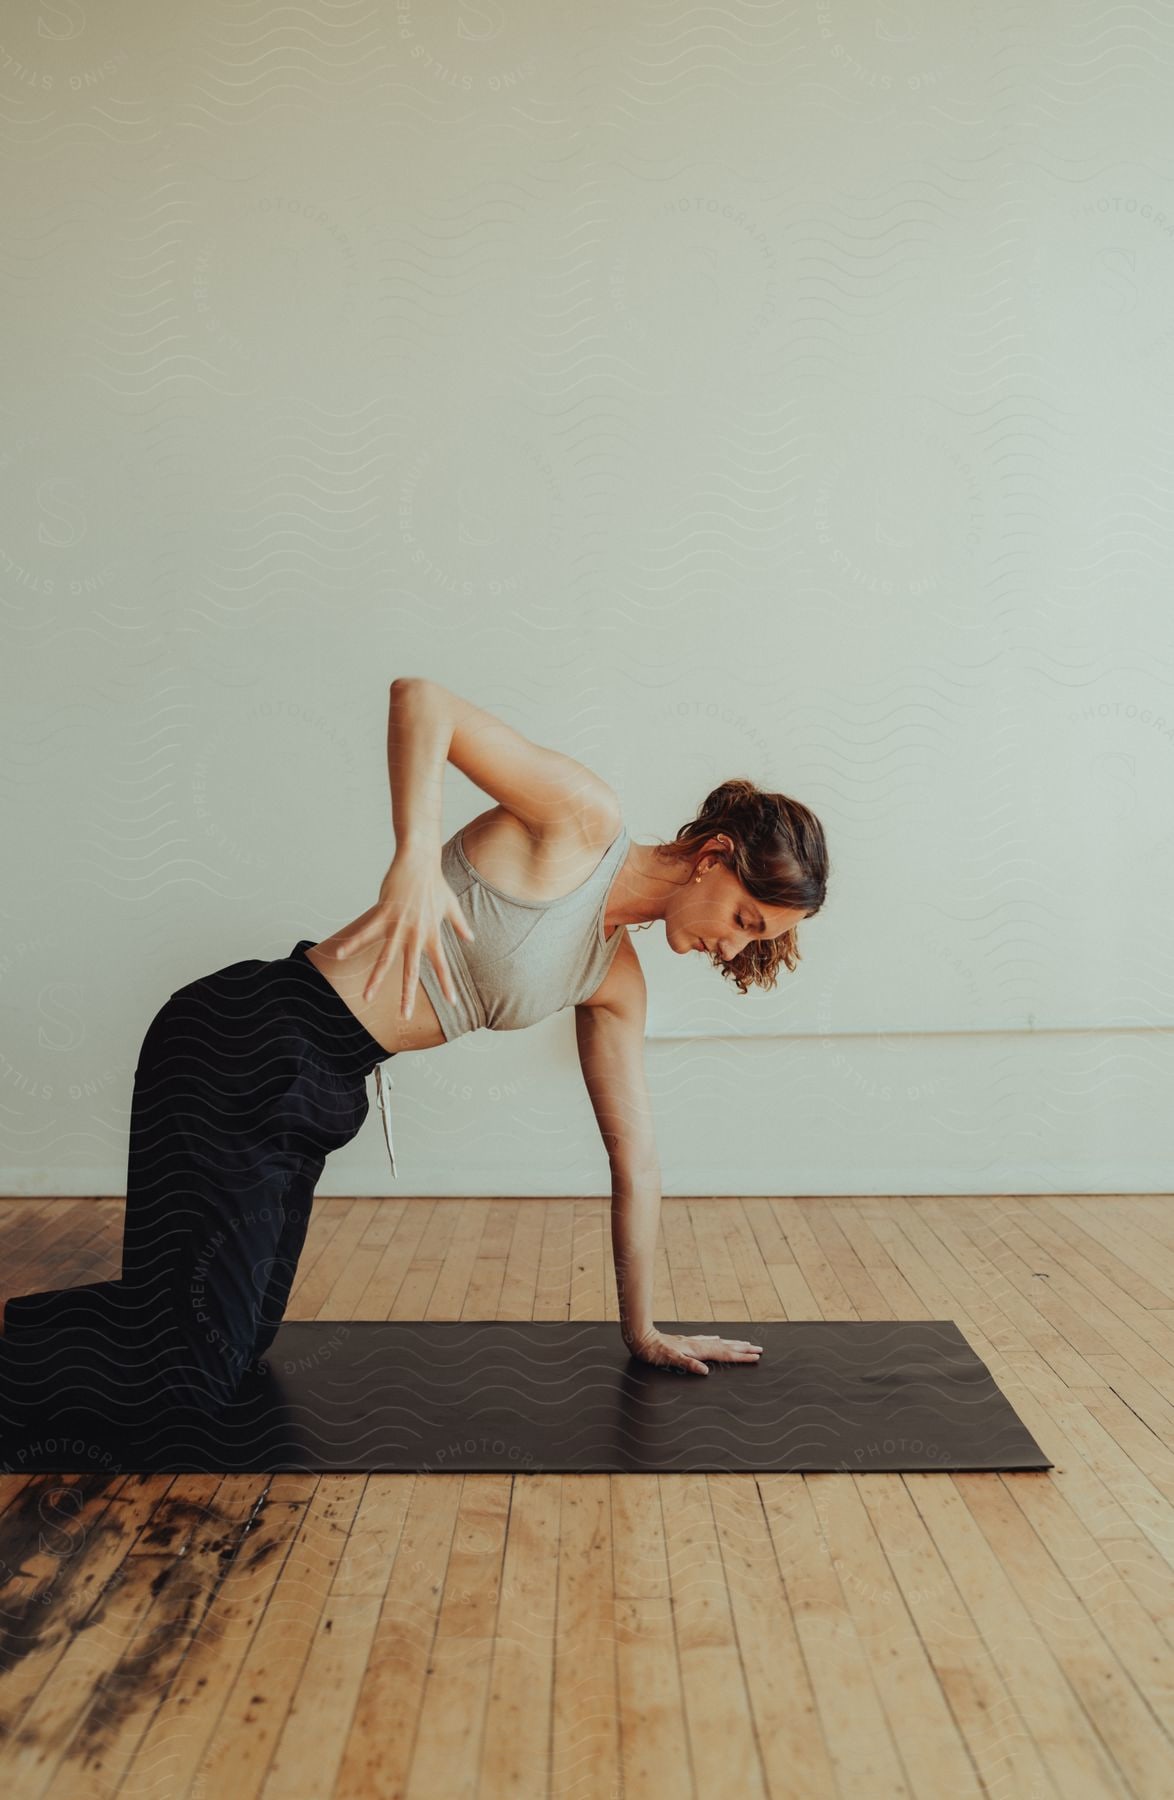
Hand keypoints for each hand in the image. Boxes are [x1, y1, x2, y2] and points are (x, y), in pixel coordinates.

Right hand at [332, 848, 474, 1014]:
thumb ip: (460, 925)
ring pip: (385, 958)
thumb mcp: (451, 905)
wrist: (420, 861)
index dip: (447, 984)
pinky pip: (365, 932)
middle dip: (407, 994)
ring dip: (375, 979)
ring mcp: (398, 925)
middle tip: (406, 1016)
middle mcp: (416, 934)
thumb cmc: (435, 882)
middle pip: (411, 971)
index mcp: (432, 934)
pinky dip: (352, 944)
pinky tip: (338, 955)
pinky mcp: (384, 913)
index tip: (453, 1002)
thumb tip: (471, 938)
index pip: (442, 965)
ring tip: (366, 997)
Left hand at [623, 1327, 763, 1375]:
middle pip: (725, 1347)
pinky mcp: (686, 1342)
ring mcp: (693, 1342)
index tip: (756, 1357)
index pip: (724, 1354)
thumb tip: (706, 1371)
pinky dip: (717, 1341)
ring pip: (718, 1343)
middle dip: (743, 1349)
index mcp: (697, 1350)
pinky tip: (718, 1338)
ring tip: (745, 1343)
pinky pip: (707, 1341)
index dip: (740, 1356)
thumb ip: (687, 1364)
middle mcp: (698, 1344)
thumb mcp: (669, 1360)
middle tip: (759, 1349)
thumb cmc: (654, 1351)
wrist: (641, 1338)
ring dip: (733, 1344)